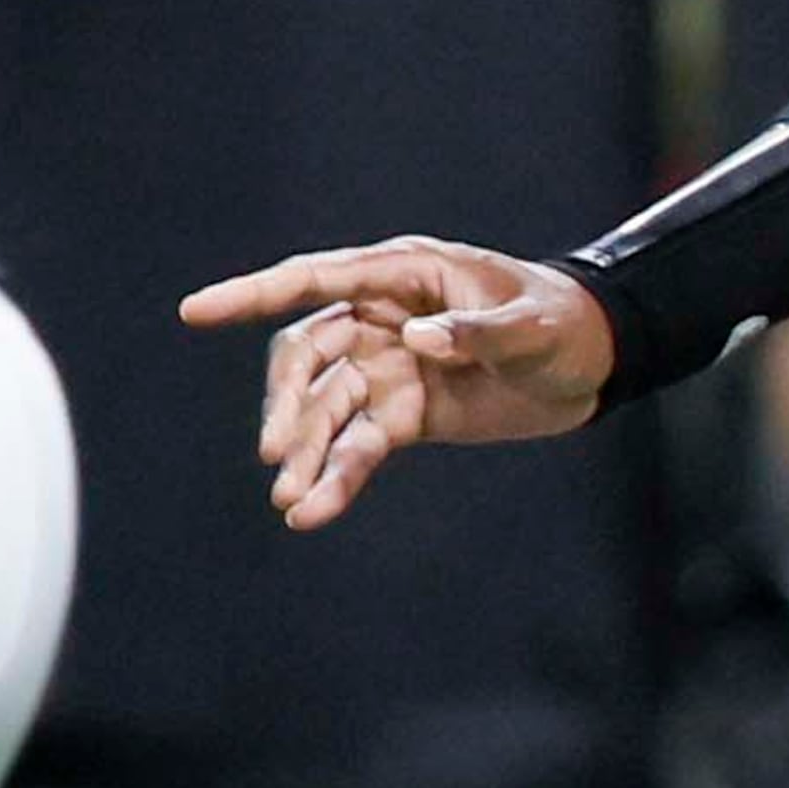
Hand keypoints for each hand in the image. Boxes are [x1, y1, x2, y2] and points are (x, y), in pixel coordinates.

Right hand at [179, 236, 614, 530]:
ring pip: (324, 406)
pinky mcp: (402, 415)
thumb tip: (416, 341)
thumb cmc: (562, 322)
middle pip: (308, 353)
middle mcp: (383, 318)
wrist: (593, 366)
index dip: (254, 293)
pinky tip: (311, 512)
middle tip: (277, 451)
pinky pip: (355, 445)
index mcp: (406, 274)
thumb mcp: (531, 324)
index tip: (195, 312)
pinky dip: (335, 477)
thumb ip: (477, 330)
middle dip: (287, 400)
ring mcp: (388, 368)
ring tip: (290, 496)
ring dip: (304, 449)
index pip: (316, 279)